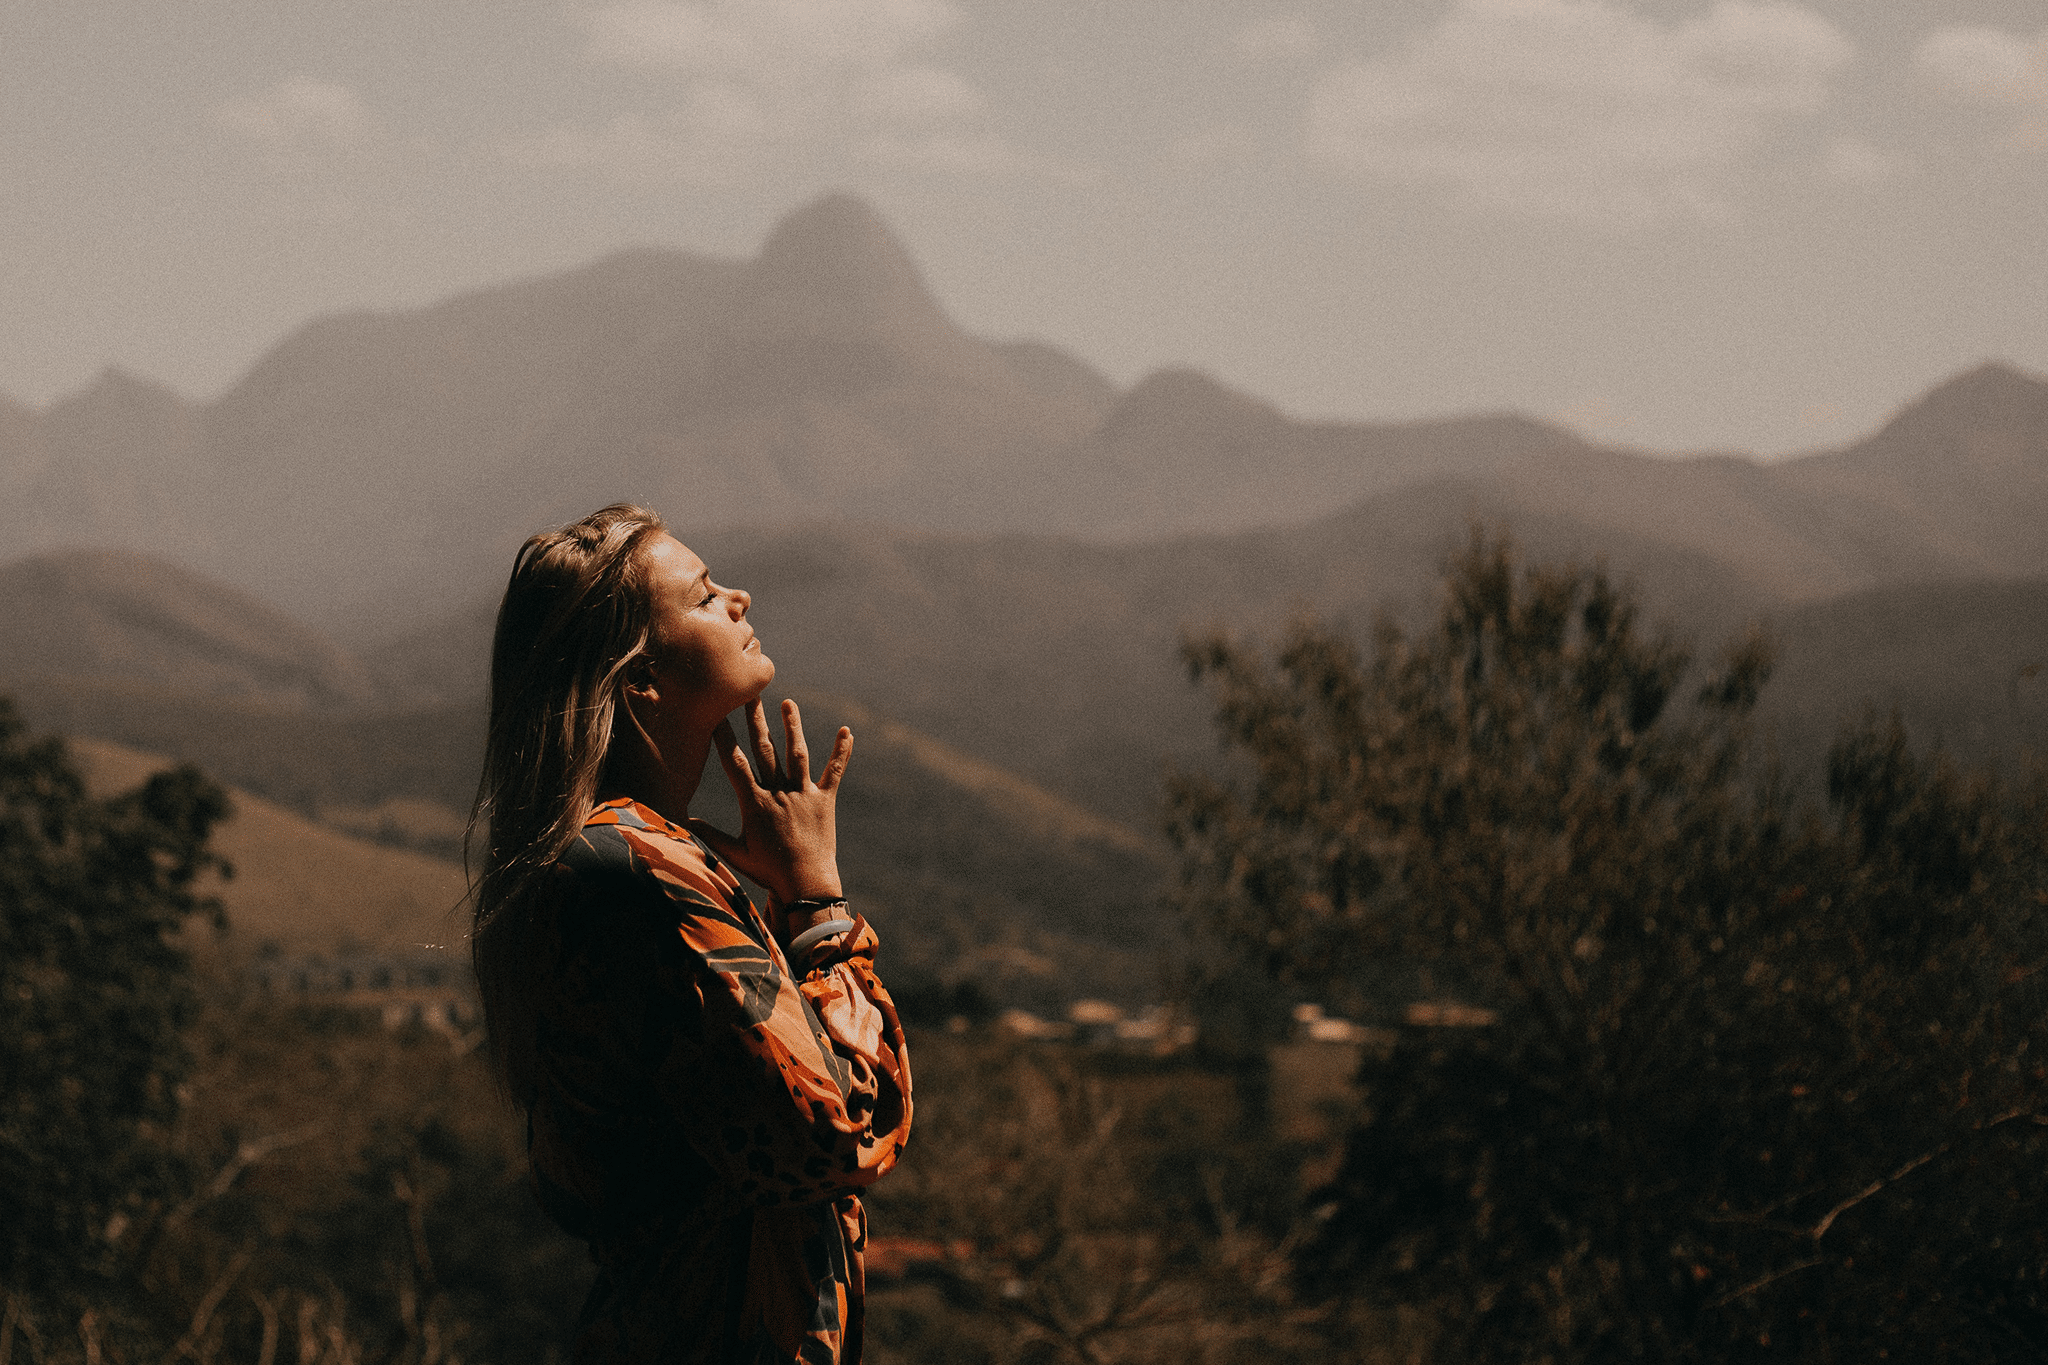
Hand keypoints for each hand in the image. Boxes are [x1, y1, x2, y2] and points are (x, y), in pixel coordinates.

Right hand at [687, 699, 851, 922]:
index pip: (734, 763)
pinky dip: (841, 753)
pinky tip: (847, 731)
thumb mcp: (735, 853)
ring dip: (792, 727)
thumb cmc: (768, 871)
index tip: (715, 714)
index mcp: (754, 803)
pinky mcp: (824, 801)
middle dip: (755, 720)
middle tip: (750, 693)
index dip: (723, 737)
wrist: (806, 885)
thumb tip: (685, 823)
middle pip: (764, 749)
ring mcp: (803, 795)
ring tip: (788, 703)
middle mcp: (778, 792)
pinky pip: (833, 772)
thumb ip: (710, 835)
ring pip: (797, 754)